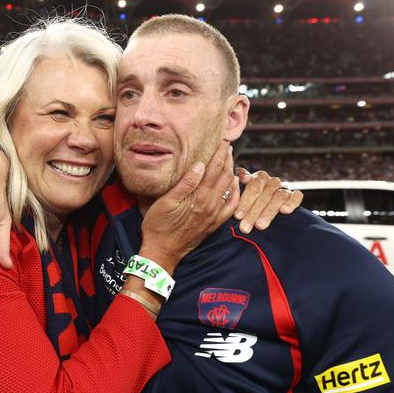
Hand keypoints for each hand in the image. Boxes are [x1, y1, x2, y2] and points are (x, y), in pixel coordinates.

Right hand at [140, 142, 238, 272]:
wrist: (162, 252)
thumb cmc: (158, 226)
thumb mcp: (166, 202)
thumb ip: (185, 183)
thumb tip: (201, 165)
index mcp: (199, 197)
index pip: (215, 169)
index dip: (220, 153)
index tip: (223, 140)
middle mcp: (211, 205)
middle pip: (224, 176)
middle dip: (227, 159)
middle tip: (227, 146)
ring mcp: (214, 215)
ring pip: (229, 189)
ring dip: (231, 172)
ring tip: (230, 160)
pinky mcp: (214, 223)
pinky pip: (231, 206)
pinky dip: (235, 193)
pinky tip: (233, 185)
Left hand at [233, 168, 303, 233]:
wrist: (266, 205)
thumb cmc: (250, 200)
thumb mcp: (242, 193)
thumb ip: (238, 186)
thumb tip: (242, 178)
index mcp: (258, 178)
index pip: (252, 187)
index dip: (245, 202)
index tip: (237, 216)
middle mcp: (272, 181)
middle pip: (264, 194)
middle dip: (253, 212)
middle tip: (245, 227)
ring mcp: (284, 188)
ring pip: (278, 197)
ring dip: (268, 212)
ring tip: (260, 226)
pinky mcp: (295, 195)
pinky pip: (297, 196)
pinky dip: (291, 203)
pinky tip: (284, 211)